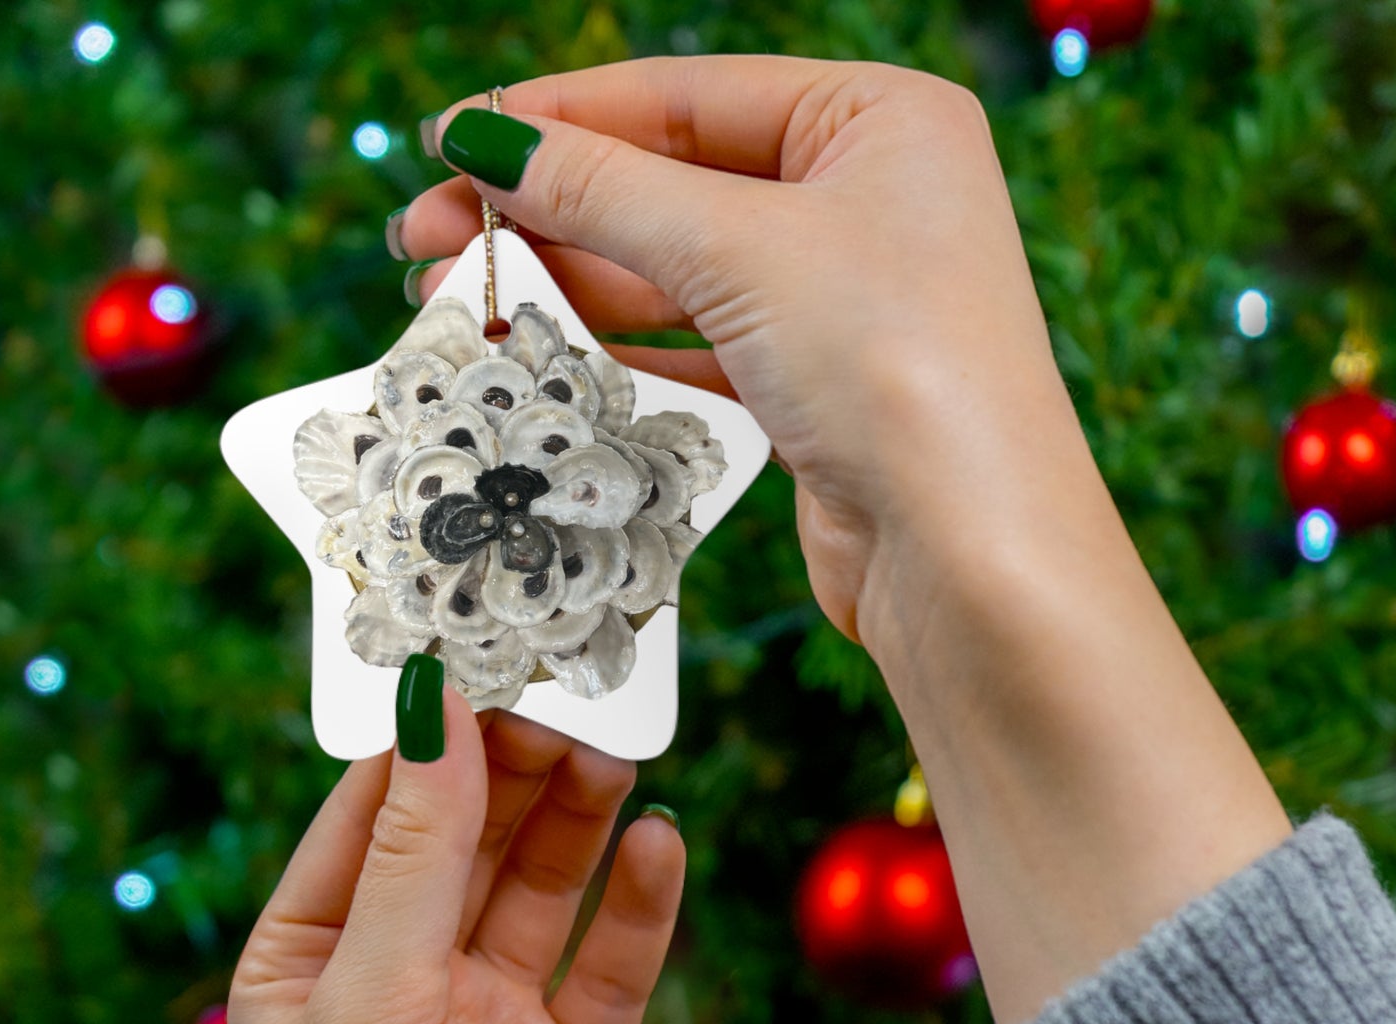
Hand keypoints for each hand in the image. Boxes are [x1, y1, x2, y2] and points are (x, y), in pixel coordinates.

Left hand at [229, 697, 683, 1023]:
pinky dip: (640, 904)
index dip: (430, 739)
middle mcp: (404, 981)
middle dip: (518, 770)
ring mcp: (493, 1022)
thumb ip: (412, 853)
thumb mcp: (369, 1000)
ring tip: (620, 756)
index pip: (374, 812)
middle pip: (470, 839)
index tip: (486, 663)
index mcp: (314, 959)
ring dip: (581, 820)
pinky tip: (662, 845)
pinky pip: (612, 964)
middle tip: (574, 701)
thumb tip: (430, 712)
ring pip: (545, 887)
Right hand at [397, 56, 1082, 642]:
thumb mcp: (740, 248)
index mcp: (878, 119)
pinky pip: (699, 343)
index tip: (450, 141)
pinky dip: (622, 344)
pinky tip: (545, 345)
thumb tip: (485, 142)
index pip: (685, 96)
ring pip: (678, 269)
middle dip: (548, 207)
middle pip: (672, 182)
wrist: (968, 554)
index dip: (558, 118)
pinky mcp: (817, 385)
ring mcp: (843, 297)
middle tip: (427, 235)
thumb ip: (606, 190)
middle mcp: (867, 198)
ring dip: (571, 280)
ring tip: (462, 294)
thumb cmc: (893, 367)